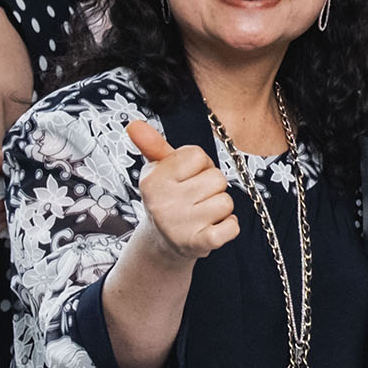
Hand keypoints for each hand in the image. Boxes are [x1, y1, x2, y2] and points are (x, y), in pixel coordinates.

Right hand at [128, 119, 236, 260]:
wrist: (163, 242)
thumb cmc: (167, 197)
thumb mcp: (158, 170)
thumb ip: (152, 145)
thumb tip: (134, 124)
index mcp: (153, 180)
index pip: (198, 155)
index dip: (199, 165)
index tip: (186, 178)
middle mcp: (163, 203)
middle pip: (217, 178)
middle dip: (211, 187)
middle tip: (194, 199)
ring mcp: (181, 225)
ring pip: (227, 202)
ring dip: (220, 208)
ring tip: (201, 214)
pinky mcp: (199, 244)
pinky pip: (232, 227)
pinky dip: (228, 227)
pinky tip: (211, 228)